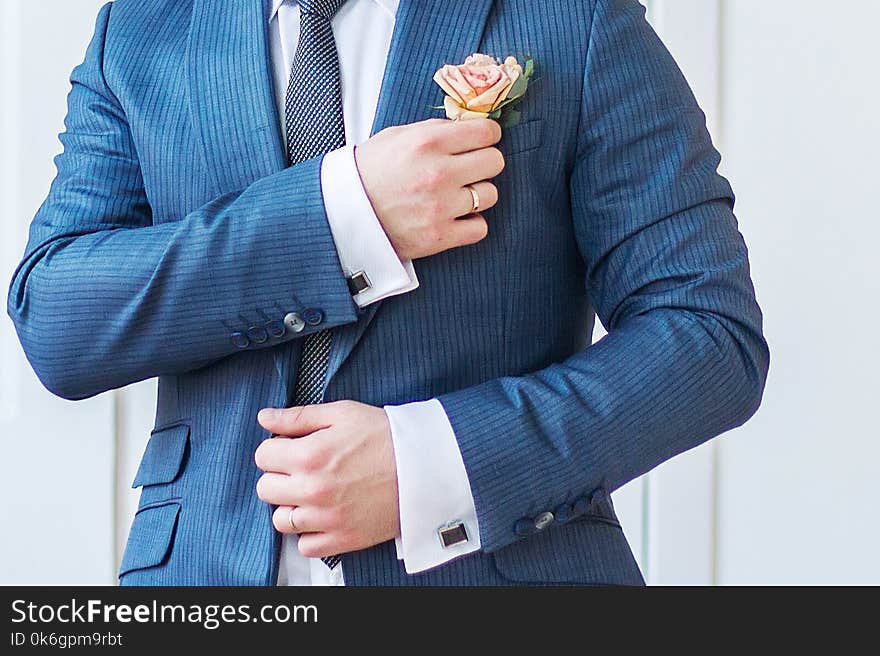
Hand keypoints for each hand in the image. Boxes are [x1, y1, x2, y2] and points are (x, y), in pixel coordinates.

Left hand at [254, 401, 399, 558]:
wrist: (425, 466)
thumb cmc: (386, 436)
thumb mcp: (343, 413)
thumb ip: (298, 417)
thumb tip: (265, 418)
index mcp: (310, 455)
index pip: (262, 457)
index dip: (276, 448)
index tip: (291, 448)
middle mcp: (313, 489)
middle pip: (266, 489)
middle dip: (280, 476)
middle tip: (302, 470)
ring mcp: (327, 518)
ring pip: (281, 519)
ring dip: (292, 505)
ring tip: (314, 492)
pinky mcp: (343, 539)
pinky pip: (304, 545)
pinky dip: (309, 533)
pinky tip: (324, 514)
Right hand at [355, 118, 504, 259]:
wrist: (344, 212)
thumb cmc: (370, 171)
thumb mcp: (398, 136)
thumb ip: (436, 130)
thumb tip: (469, 127)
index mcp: (428, 142)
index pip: (486, 132)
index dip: (487, 135)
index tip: (481, 141)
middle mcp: (438, 173)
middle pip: (495, 162)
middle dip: (484, 163)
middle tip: (469, 168)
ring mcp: (441, 207)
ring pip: (490, 195)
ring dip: (477, 194)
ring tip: (456, 194)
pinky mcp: (440, 236)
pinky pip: (480, 228)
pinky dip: (471, 224)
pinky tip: (455, 217)